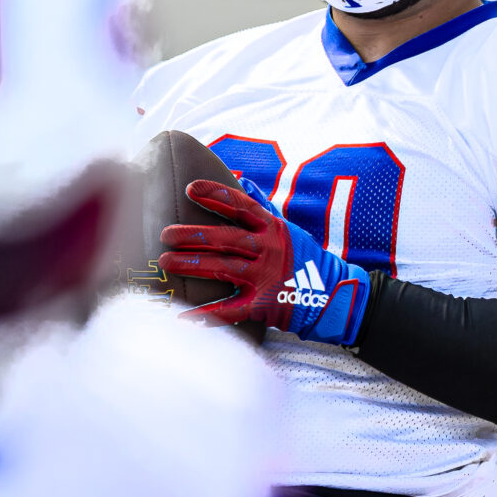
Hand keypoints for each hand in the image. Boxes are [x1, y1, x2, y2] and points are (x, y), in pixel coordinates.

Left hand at [159, 178, 369, 345]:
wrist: (332, 295)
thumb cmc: (304, 258)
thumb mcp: (287, 228)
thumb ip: (262, 207)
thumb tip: (241, 179)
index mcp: (273, 228)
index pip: (241, 205)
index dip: (216, 195)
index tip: (190, 188)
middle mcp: (269, 249)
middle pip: (226, 238)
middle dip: (193, 235)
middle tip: (166, 234)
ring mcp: (266, 277)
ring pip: (222, 268)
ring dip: (192, 264)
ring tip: (165, 261)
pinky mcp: (263, 305)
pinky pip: (230, 310)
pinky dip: (206, 315)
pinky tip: (182, 317)